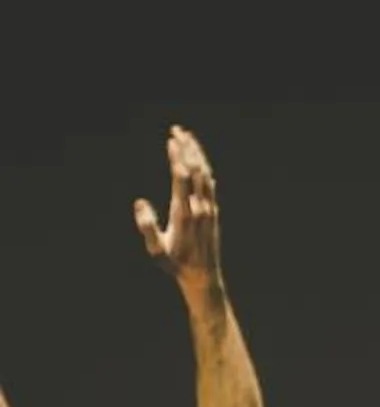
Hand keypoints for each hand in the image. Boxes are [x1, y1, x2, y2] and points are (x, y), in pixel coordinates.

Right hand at [134, 127, 223, 294]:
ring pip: (205, 176)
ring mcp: (209, 210)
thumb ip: (147, 226)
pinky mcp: (213, 213)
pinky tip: (199, 161)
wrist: (203, 277)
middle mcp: (199, 208)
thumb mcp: (156, 250)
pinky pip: (210, 186)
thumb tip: (139, 203)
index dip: (178, 157)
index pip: (183, 178)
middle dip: (187, 149)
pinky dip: (204, 169)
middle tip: (178, 129)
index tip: (172, 140)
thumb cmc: (175, 264)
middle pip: (196, 171)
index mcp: (184, 213)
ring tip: (188, 138)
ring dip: (197, 155)